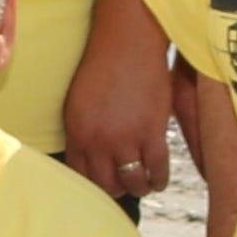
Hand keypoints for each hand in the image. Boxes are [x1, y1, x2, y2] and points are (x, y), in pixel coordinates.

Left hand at [57, 26, 177, 200]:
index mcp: (77, 134)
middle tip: (124, 187)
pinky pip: (156, 170)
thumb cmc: (102, 69)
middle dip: (115, 191)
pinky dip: (158, 180)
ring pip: (132, 183)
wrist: (127, 45)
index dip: (92, 185)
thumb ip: (82, 133)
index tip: (102, 185)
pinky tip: (158, 179)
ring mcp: (126, 139)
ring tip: (142, 185)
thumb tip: (87, 159)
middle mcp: (99, 141)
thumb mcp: (79, 103)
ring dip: (138, 188)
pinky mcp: (152, 132)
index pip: (81, 176)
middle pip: (106, 185)